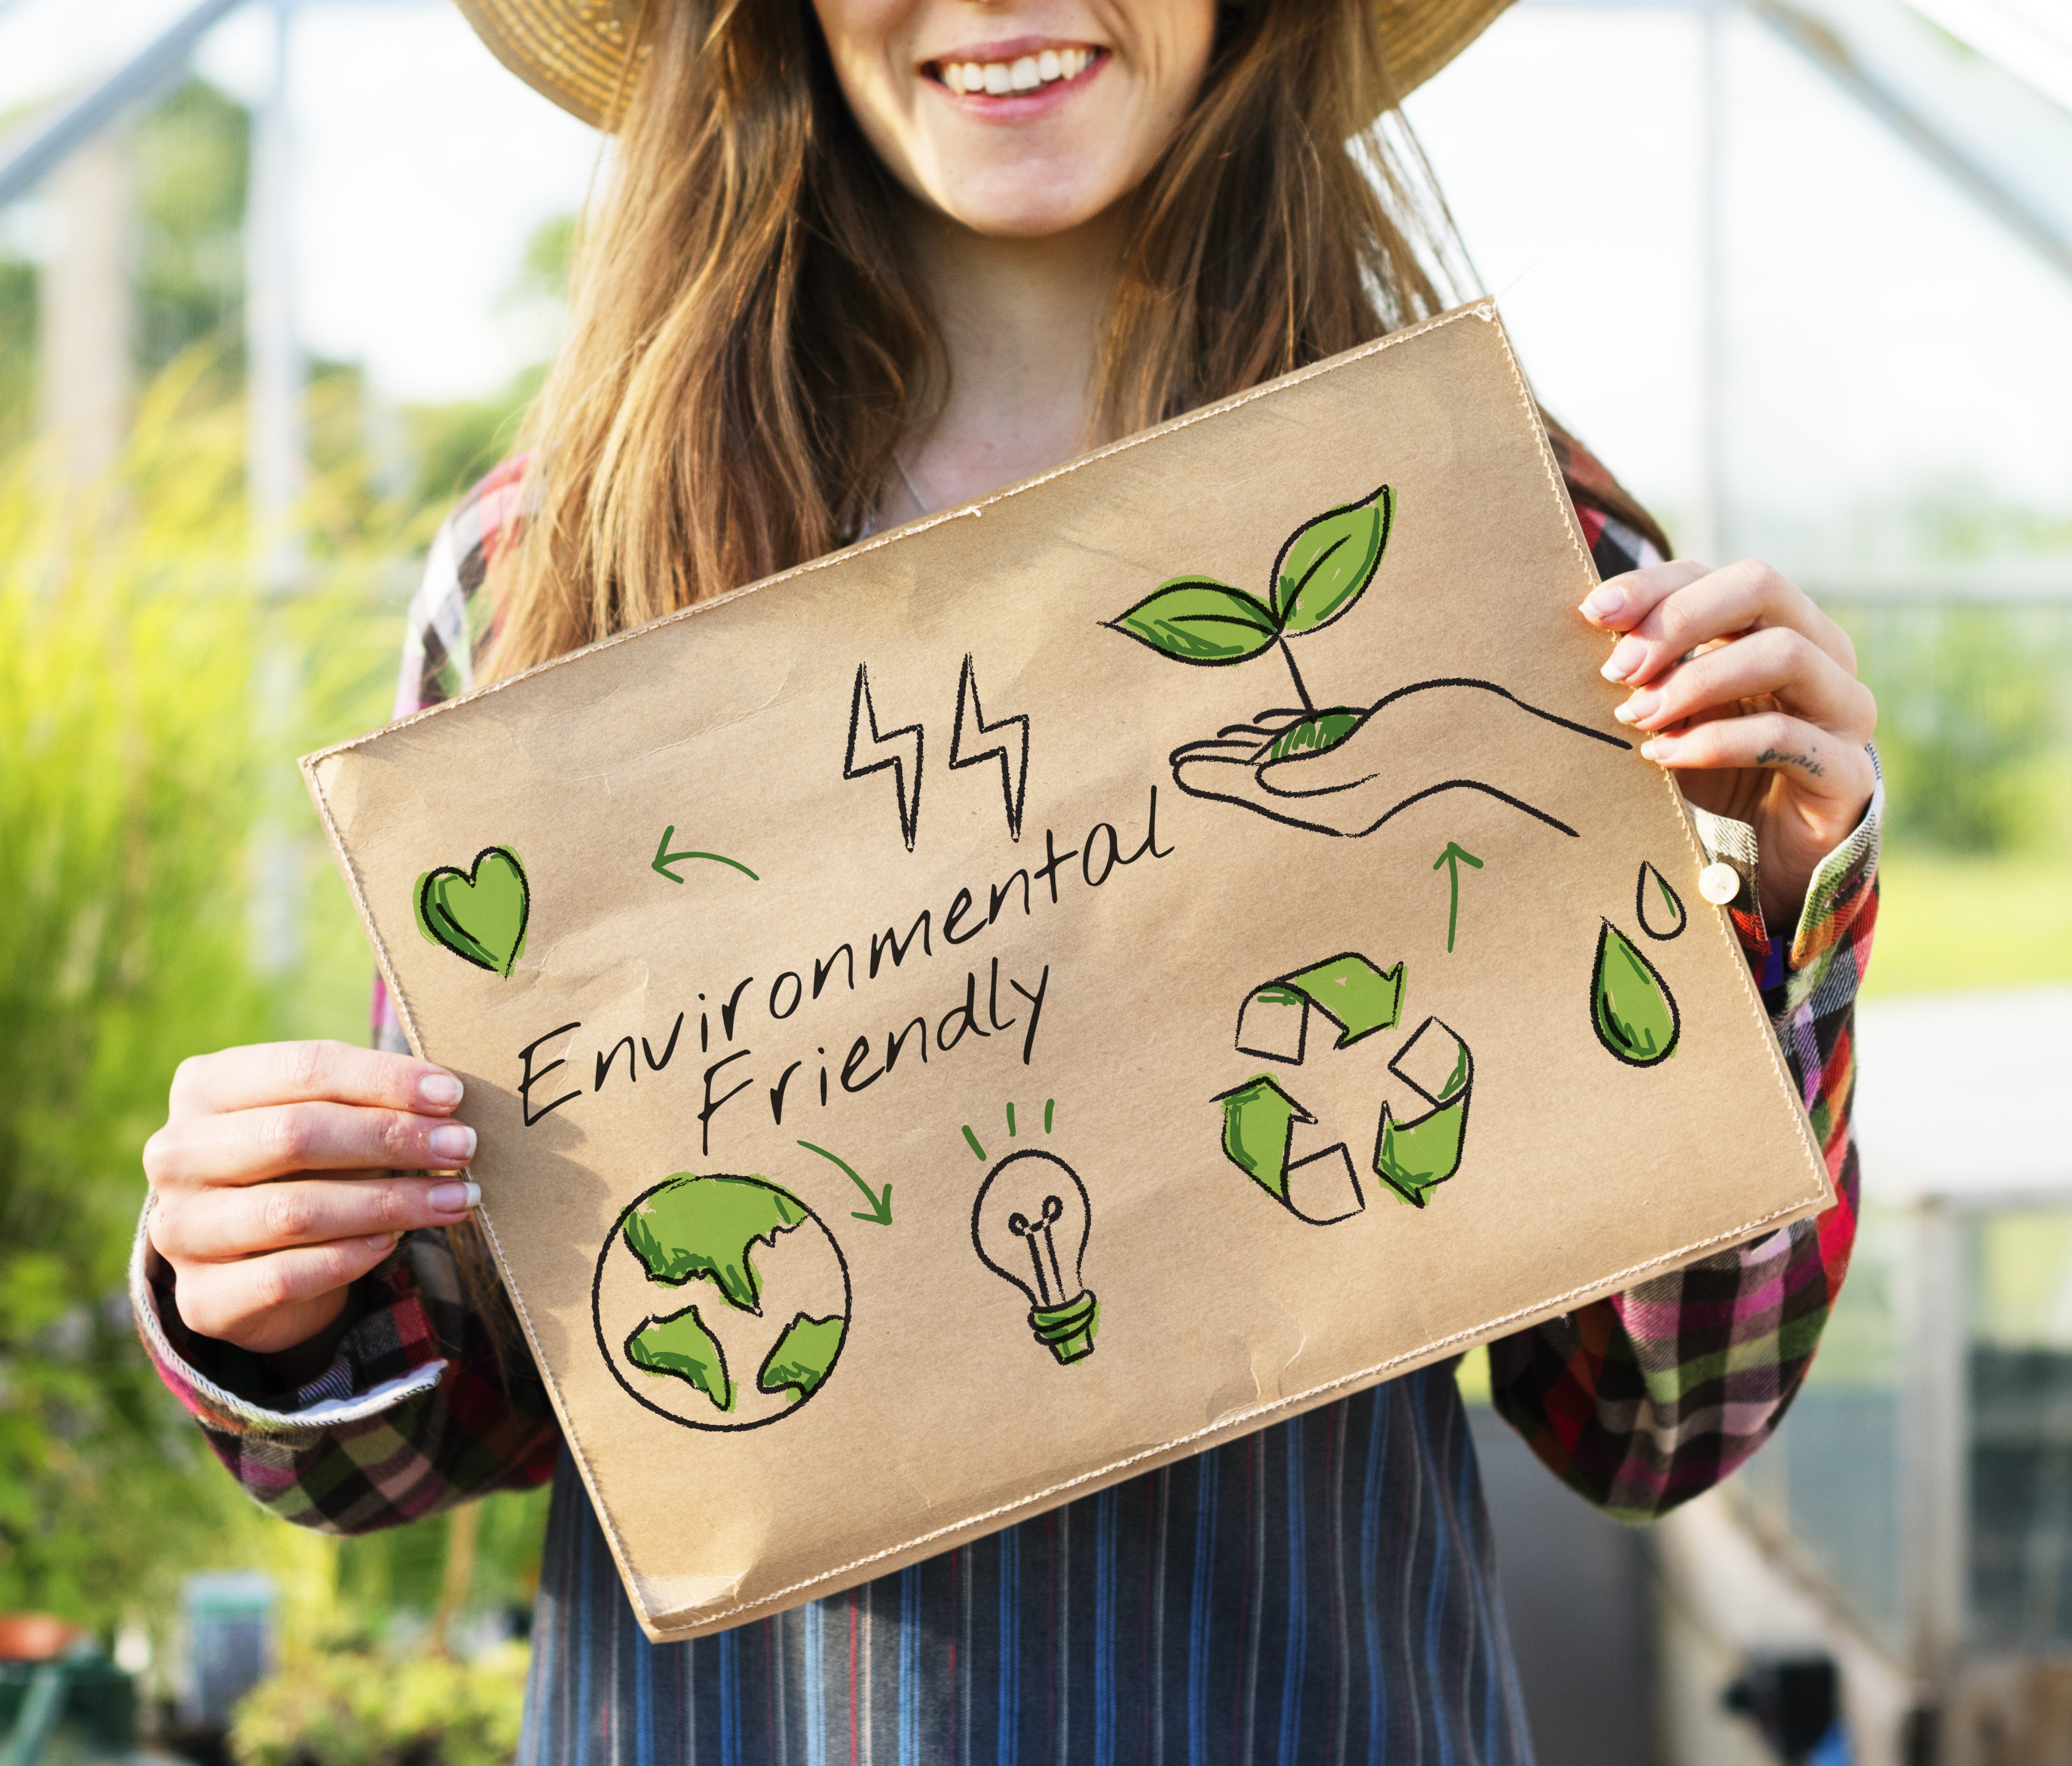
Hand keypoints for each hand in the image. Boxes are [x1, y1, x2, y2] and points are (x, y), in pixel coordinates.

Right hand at [143, 1042, 480, 1362]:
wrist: (252, 1259)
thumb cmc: (305, 1165)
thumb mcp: (328, 1117)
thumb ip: (368, 1100)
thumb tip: (446, 1098)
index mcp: (204, 1086)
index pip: (303, 1067)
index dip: (384, 1079)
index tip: (452, 1094)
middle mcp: (176, 1153)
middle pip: (295, 1134)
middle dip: (392, 1138)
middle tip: (462, 1147)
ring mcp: (179, 1229)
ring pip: (294, 1211)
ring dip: (389, 1203)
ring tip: (455, 1199)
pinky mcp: (200, 1299)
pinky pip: (285, 1277)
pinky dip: (350, 1258)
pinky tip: (394, 1243)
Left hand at [1169, 681, 1627, 838]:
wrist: (1498, 729)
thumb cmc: (1443, 730)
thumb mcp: (1376, 746)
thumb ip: (1317, 768)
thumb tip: (1263, 782)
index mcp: (1336, 800)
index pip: (1262, 787)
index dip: (1218, 776)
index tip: (1178, 766)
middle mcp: (1338, 795)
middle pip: (1266, 780)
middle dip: (1223, 769)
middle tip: (1178, 760)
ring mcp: (1354, 778)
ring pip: (1285, 766)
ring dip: (1246, 757)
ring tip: (1207, 752)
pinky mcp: (1367, 756)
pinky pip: (1310, 753)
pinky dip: (1280, 744)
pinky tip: (1259, 736)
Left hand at [1581, 559, 1876, 929]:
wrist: (1773, 858)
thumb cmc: (1716, 772)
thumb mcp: (1675, 711)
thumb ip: (1649, 669)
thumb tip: (1586, 622)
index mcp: (1782, 625)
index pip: (1721, 574)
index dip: (1656, 586)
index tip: (1593, 613)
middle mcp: (1825, 653)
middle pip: (1761, 587)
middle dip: (1679, 620)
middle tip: (1618, 669)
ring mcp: (1845, 709)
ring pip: (1782, 653)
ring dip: (1695, 680)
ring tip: (1636, 717)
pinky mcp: (1847, 770)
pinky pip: (1782, 736)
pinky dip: (1713, 742)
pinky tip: (1663, 756)